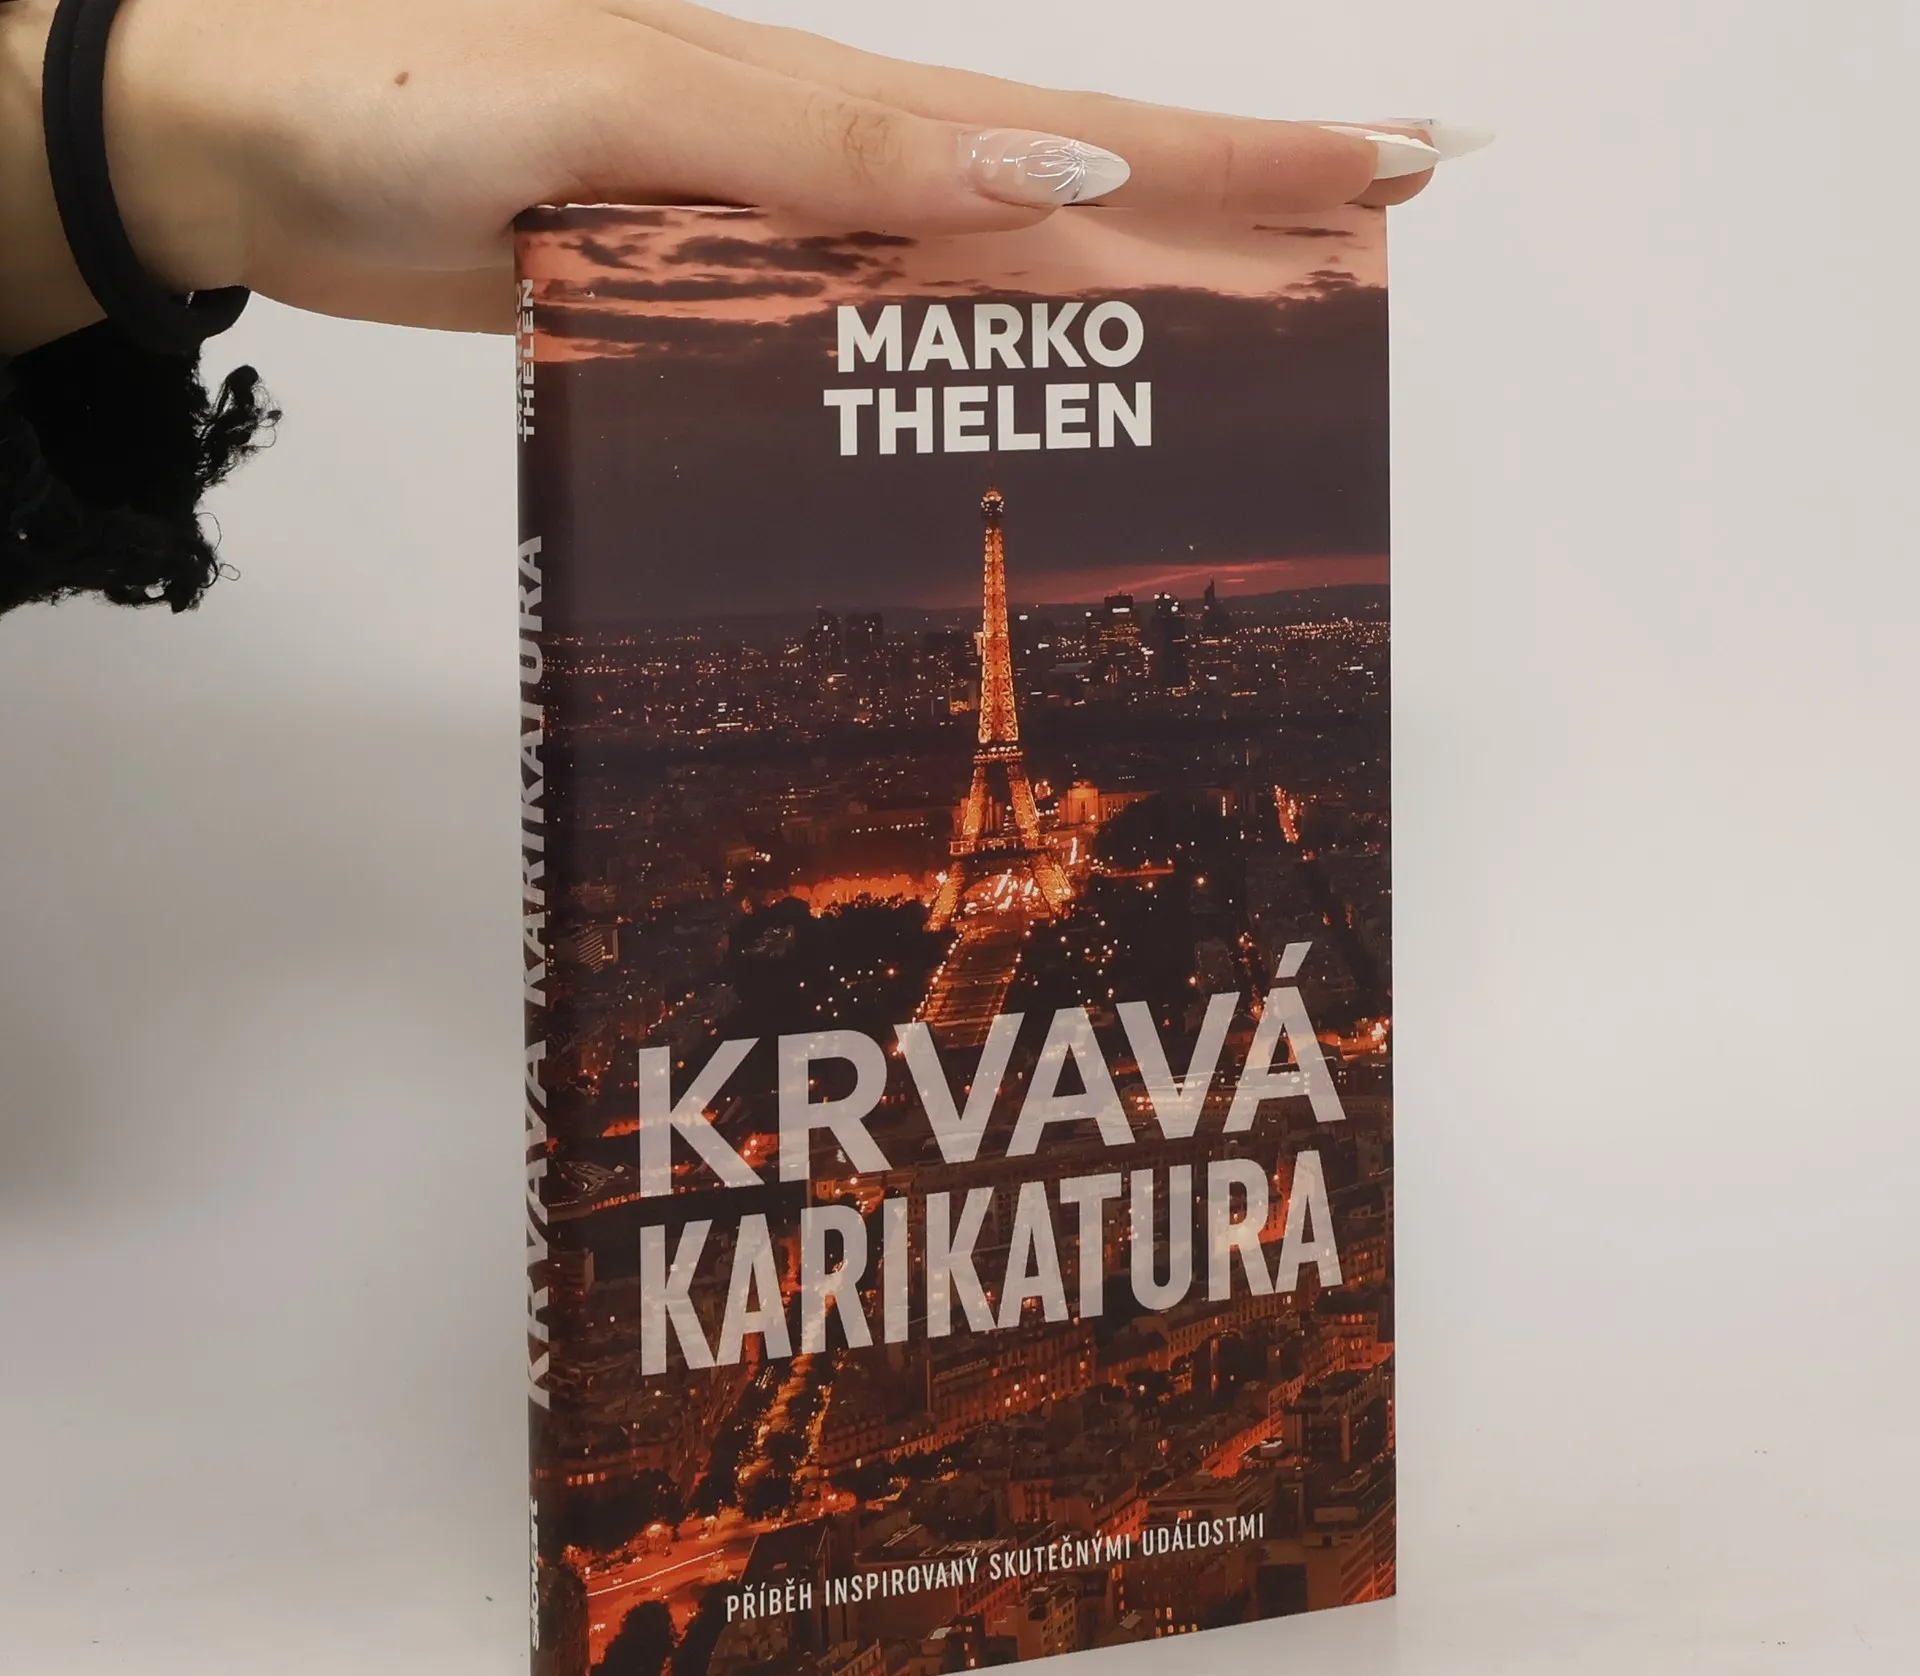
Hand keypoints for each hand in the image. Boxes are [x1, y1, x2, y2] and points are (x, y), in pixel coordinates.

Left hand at [0, 0, 1447, 348]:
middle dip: (1229, 214)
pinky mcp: (713, 313)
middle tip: (1373, 231)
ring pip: (980, 289)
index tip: (1390, 157)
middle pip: (1067, 198)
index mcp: (833, 102)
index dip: (1240, 149)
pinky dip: (955, 388)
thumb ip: (830, 145)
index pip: (1082, 126)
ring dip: (1112, 317)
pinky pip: (865, 356)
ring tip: (1241, 361)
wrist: (257, 144)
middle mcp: (829, 171)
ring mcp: (777, 246)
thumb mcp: (631, 96)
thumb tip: (1050, 180)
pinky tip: (1001, 432)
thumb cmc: (409, 90)